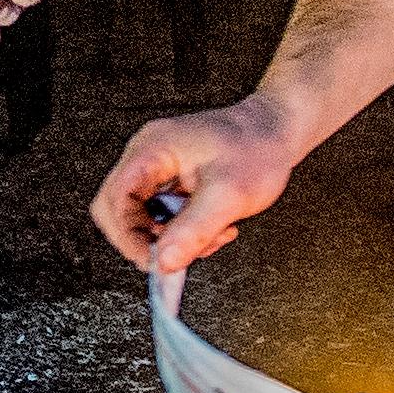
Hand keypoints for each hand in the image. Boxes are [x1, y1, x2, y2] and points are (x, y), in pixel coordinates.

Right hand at [92, 97, 301, 273]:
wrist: (278, 130)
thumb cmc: (257, 147)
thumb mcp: (229, 195)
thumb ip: (194, 230)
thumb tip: (164, 262)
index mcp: (152, 150)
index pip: (116, 200)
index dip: (128, 237)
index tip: (153, 261)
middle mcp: (148, 156)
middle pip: (119, 210)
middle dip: (148, 239)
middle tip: (178, 253)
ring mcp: (158, 168)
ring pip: (142, 218)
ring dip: (172, 238)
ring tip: (210, 235)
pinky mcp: (172, 181)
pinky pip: (162, 215)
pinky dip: (184, 231)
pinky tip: (212, 227)